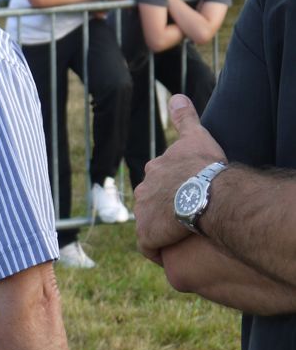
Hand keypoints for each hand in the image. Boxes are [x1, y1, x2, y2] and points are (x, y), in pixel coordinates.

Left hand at [135, 95, 226, 260]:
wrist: (206, 193)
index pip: (159, 182)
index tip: (185, 196)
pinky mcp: (146, 235)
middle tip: (187, 218)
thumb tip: (176, 96)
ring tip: (182, 235)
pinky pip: (150, 248)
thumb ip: (184, 118)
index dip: (172, 190)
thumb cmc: (204, 166)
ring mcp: (142, 214)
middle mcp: (142, 190)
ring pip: (150, 225)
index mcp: (154, 171)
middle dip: (164, 210)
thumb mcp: (196, 137)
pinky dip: (158, 250)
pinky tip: (171, 253)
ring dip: (162, 230)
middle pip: (152, 203)